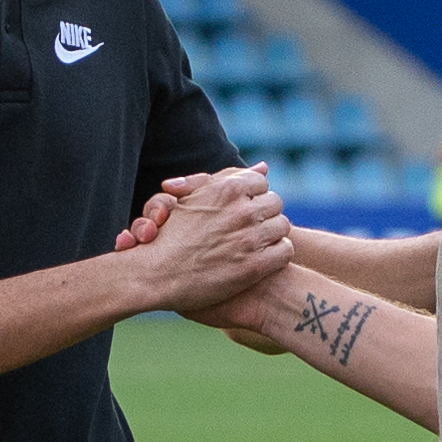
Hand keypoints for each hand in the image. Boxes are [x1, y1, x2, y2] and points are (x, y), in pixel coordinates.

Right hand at [119, 167, 290, 315]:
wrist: (156, 276)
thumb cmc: (169, 236)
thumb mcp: (192, 197)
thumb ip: (227, 178)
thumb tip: (264, 166)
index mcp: (226, 189)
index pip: (260, 182)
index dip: (252, 196)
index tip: (241, 208)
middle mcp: (242, 210)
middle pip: (275, 203)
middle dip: (263, 214)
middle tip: (247, 228)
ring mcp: (250, 238)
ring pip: (282, 226)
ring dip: (270, 234)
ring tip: (252, 244)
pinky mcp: (256, 266)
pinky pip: (285, 250)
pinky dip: (276, 255)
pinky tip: (260, 260)